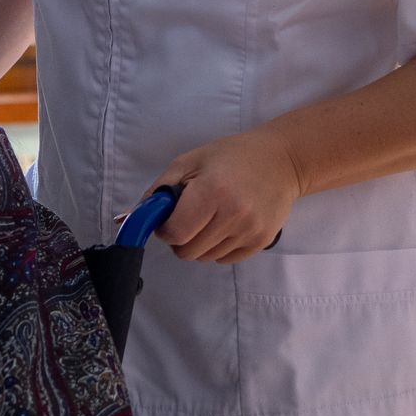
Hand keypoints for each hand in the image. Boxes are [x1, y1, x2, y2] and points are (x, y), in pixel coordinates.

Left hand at [151, 129, 303, 263]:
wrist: (281, 160)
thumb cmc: (231, 156)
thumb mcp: (189, 161)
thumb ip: (160, 190)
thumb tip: (134, 218)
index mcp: (212, 192)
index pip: (175, 234)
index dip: (165, 229)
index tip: (169, 218)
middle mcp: (233, 215)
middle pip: (188, 252)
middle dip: (180, 238)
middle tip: (189, 217)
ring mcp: (250, 231)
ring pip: (205, 258)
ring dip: (200, 243)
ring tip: (211, 217)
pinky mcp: (262, 242)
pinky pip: (225, 259)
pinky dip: (218, 247)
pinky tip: (226, 225)